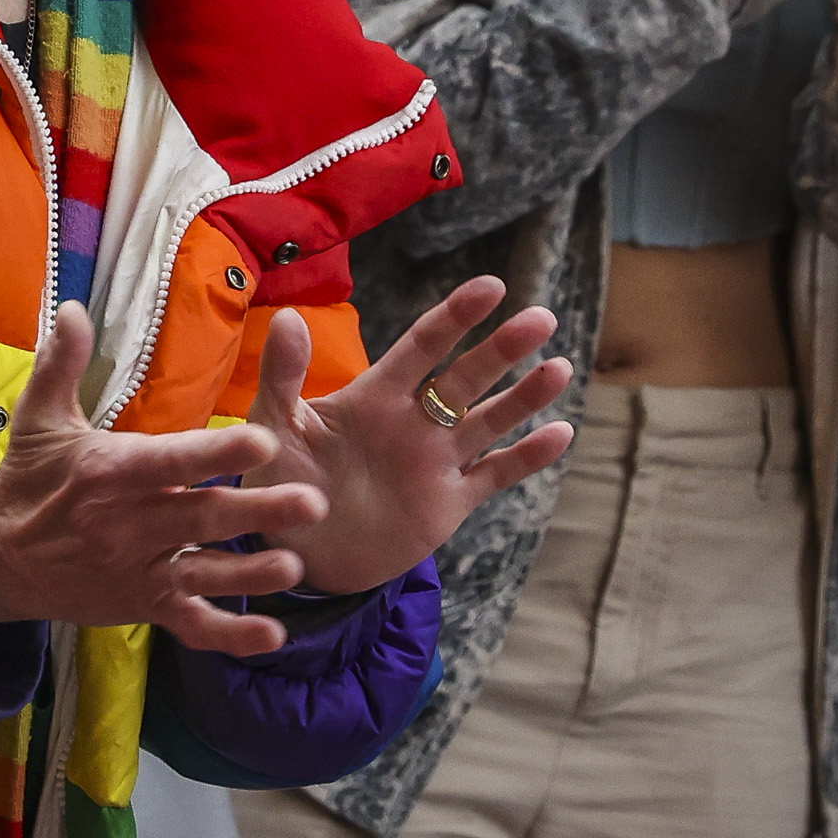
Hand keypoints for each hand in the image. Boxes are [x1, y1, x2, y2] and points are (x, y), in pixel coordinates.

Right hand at [0, 301, 332, 656]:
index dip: (214, 454)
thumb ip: (62, 363)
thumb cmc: (26, 483)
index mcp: (107, 473)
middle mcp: (126, 525)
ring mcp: (137, 570)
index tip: (264, 440)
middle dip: (257, 511)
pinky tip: (272, 636)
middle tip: (313, 502)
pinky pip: (191, 626)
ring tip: (295, 567)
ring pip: (203, 574)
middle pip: (200, 517)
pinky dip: (230, 636)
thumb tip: (77, 306)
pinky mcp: (142, 606)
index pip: (168, 461)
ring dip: (250, 575)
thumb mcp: (37, 420)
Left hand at [236, 279, 572, 596]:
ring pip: (489, 420)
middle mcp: (413, 422)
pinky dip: (528, 457)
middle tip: (540, 318)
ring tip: (560, 368)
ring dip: (524, 397)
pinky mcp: (450, 503)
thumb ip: (283, 375)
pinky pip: (496, 474)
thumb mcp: (276, 426)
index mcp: (374, 396)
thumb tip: (288, 316)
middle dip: (502, 349)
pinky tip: (561, 433)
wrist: (297, 550)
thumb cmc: (281, 480)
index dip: (456, 317)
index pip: (422, 347)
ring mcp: (436, 461)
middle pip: (465, 378)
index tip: (492, 287)